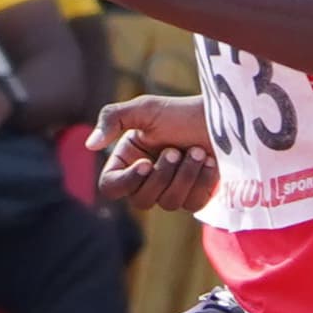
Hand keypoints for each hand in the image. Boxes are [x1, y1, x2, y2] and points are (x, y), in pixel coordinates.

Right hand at [90, 93, 217, 211]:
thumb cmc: (181, 112)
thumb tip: (90, 145)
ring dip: (186, 175)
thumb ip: (112, 119)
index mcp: (128, 160)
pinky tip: (211, 162)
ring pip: (170, 203)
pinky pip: (194, 204)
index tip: (145, 163)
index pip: (111, 187)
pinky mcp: (196, 197)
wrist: (221, 119)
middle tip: (176, 150)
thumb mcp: (145, 108)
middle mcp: (146, 179)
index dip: (126, 181)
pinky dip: (204, 181)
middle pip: (142, 201)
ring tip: (199, 151)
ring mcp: (172, 191)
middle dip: (162, 175)